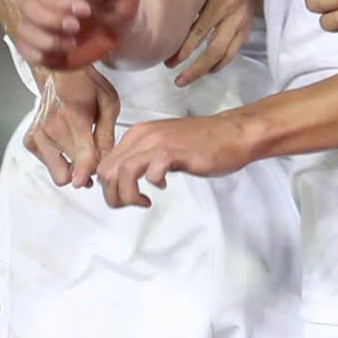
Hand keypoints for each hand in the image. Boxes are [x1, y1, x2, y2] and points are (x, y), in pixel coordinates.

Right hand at [10, 0, 140, 71]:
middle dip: (51, 19)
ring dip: (46, 40)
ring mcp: (40, 28)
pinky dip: (40, 56)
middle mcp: (43, 6)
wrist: (119, 29)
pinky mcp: (42, 49)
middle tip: (76, 27)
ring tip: (73, 44)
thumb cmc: (116, 5)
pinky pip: (27, 53)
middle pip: (28, 8)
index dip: (60, 1)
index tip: (86, 11)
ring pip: (24, 31)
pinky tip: (62, 56)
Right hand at [23, 67, 121, 188]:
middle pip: (70, 172)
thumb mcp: (108, 103)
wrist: (58, 72)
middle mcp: (50, 129)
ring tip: (82, 147)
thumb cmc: (85, 84)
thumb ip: (107, 135)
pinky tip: (68, 142)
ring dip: (72, 167)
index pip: (81, 154)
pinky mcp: (30, 141)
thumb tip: (106, 162)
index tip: (88, 181)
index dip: (86, 172)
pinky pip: (48, 165)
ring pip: (58, 173)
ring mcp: (37, 136)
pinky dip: (60, 160)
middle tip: (95, 157)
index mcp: (73, 117)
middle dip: (86, 170)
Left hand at [97, 113, 255, 208]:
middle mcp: (142, 136)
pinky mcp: (174, 152)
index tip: (123, 197)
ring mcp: (157, 143)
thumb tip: (124, 180)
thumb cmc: (202, 143)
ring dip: (127, 195)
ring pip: (122, 172)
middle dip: (113, 196)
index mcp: (137, 134)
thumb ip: (143, 159)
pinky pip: (150, 173)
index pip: (105, 163)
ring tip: (142, 202)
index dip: (108, 186)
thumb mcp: (162, 147)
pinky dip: (151, 186)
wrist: (232, 133)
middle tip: (131, 204)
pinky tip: (163, 188)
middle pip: (107, 170)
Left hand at [169, 0, 261, 85]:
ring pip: (224, 55)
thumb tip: (164, 20)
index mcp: (220, 0)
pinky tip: (205, 70)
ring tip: (186, 79)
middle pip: (214, 50)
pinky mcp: (247, 32)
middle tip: (178, 80)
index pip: (200, 31)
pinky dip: (218, 64)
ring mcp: (242, 25)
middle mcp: (233, 15)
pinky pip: (232, 54)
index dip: (185, 49)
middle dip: (195, 68)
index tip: (169, 61)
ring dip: (204, 70)